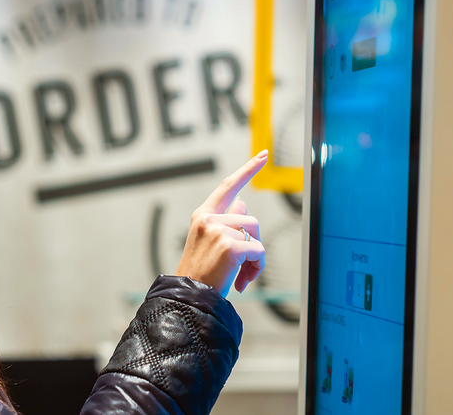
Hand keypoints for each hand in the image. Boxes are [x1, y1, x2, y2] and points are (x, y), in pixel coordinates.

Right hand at [176, 150, 267, 296]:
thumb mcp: (211, 242)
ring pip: (255, 233)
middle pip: (250, 218)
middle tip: (245, 268)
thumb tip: (243, 201)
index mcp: (202, 215)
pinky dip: (256, 267)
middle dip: (254, 242)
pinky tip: (242, 281)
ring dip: (255, 257)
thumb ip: (227, 220)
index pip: (228, 186)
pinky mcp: (229, 245)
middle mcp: (208, 218)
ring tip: (242, 276)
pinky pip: (258, 250)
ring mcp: (218, 230)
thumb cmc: (201, 273)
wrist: (189, 297)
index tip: (263, 155)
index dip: (247, 169)